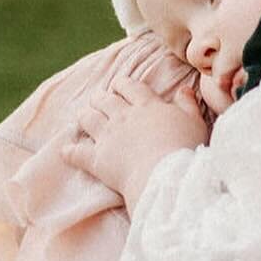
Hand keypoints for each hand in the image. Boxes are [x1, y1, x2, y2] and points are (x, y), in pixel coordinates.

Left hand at [63, 75, 207, 208]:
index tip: (120, 85)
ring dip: (85, 115)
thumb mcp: (195, 122)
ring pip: (88, 118)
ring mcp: (108, 136)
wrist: (166, 175)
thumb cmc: (185, 148)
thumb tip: (185, 89)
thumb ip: (188, 104)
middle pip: (105, 100)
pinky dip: (70, 151)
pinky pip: (77, 152)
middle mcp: (123, 116)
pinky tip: (66, 150)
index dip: (123, 84)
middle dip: (100, 98)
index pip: (130, 87)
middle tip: (99, 99)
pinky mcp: (97, 159)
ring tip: (83, 116)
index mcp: (147, 106)